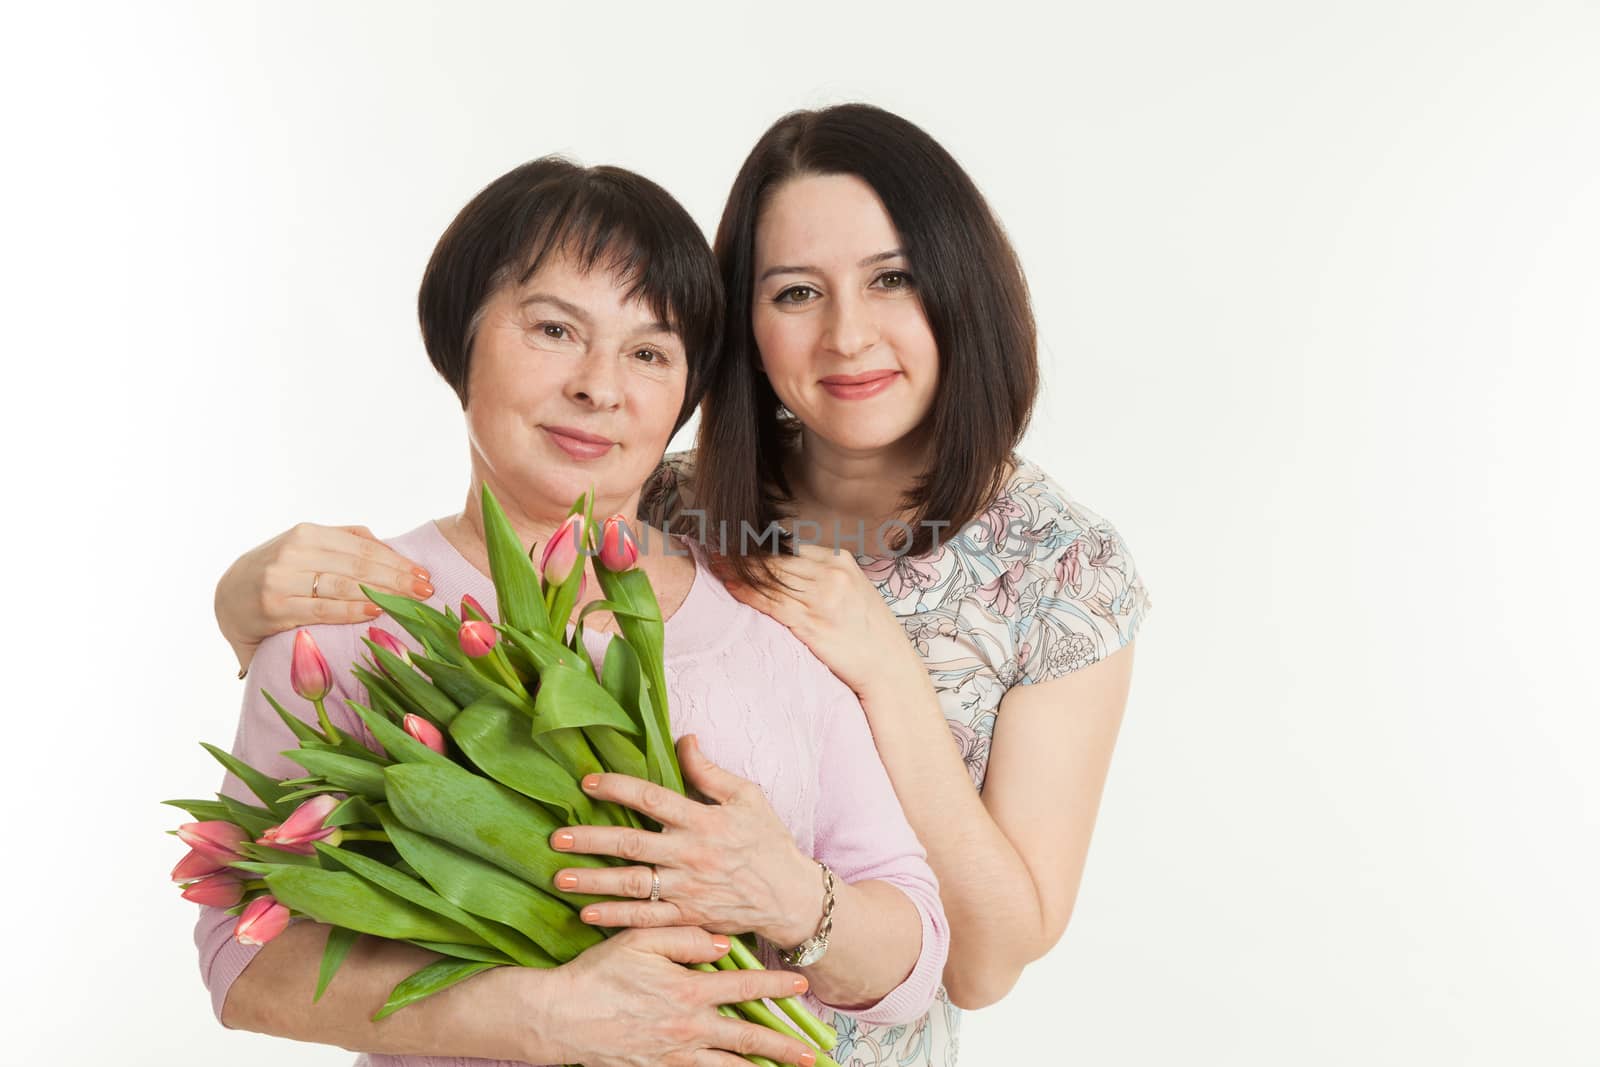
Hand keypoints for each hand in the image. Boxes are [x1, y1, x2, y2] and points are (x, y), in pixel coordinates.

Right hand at [215, 522, 432, 662]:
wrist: (227, 598)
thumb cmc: (278, 572)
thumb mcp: (306, 547)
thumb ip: (344, 541)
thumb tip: (386, 545)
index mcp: (307, 533)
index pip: (362, 548)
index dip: (396, 561)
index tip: (423, 573)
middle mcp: (293, 552)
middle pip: (358, 565)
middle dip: (397, 578)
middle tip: (427, 590)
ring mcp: (282, 580)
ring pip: (344, 585)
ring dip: (383, 594)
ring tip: (411, 602)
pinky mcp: (274, 607)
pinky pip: (323, 609)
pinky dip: (352, 610)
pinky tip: (376, 612)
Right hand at [536, 926, 818, 1066]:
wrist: (558, 1018)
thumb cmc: (598, 973)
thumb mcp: (640, 939)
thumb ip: (685, 938)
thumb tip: (724, 945)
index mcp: (688, 992)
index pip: (744, 989)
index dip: (776, 987)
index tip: (802, 986)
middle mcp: (687, 1029)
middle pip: (747, 1040)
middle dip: (783, 1046)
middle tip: (811, 1055)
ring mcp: (673, 1056)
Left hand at [552, 736, 823, 946]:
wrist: (792, 896)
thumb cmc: (769, 841)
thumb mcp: (747, 797)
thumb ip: (710, 771)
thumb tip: (683, 739)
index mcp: (703, 820)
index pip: (652, 799)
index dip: (618, 788)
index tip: (587, 783)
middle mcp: (691, 855)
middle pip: (632, 845)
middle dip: (591, 841)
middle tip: (556, 838)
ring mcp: (689, 890)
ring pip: (632, 885)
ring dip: (593, 882)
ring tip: (559, 878)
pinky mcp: (690, 917)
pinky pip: (646, 919)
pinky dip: (616, 918)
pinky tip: (587, 914)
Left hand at [725, 545, 917, 696]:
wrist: (888, 666)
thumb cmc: (870, 631)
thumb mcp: (853, 588)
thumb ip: (824, 574)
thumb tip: (788, 565)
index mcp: (840, 560)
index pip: (790, 546)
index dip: (758, 544)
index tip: (736, 541)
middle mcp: (830, 574)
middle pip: (776, 558)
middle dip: (742, 553)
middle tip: (715, 547)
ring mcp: (820, 598)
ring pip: (769, 578)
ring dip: (737, 570)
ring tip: (715, 564)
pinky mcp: (810, 624)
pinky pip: (771, 603)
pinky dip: (747, 593)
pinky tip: (729, 586)